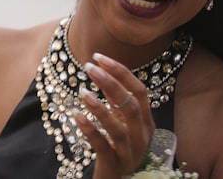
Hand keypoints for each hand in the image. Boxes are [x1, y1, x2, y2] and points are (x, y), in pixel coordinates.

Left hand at [74, 53, 153, 178]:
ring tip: (82, 92)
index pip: (140, 92)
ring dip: (100, 108)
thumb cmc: (119, 147)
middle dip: (111, 84)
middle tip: (89, 67)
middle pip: (131, 107)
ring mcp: (130, 153)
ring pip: (119, 129)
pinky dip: (90, 130)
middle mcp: (142, 137)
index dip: (121, 72)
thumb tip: (101, 71)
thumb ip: (114, 99)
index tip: (99, 57)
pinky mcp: (114, 166)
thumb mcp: (120, 121)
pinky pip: (103, 147)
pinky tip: (76, 116)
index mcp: (146, 122)